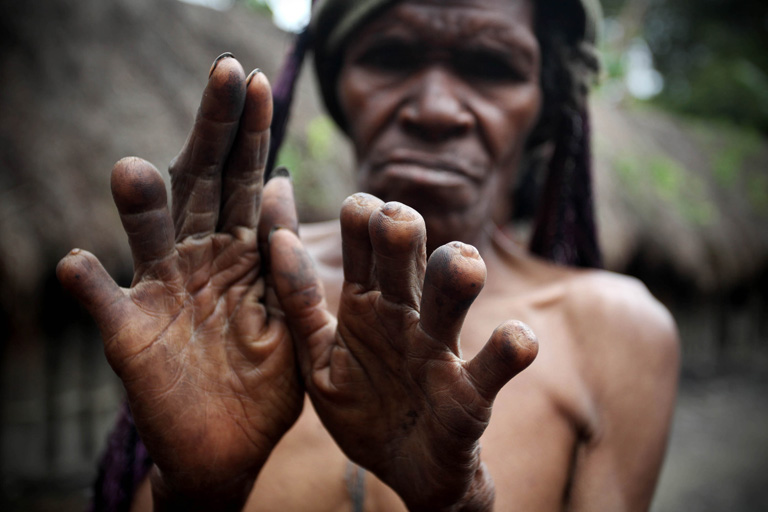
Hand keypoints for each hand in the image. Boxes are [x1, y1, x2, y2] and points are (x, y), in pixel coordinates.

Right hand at [56, 55, 301, 509]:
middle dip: (214, 132)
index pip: (247, 182)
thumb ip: (281, 259)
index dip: (251, 134)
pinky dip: (88, 285)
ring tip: (133, 171)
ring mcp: (162, 293)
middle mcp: (201, 261)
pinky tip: (75, 264)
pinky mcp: (130, 335)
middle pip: (204, 186)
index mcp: (244, 256)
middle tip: (223, 74)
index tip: (259, 83)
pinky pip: (102, 305)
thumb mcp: (288, 315)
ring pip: (150, 237)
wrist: (231, 448)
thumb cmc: (265, 383)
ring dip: (139, 207)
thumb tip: (283, 183)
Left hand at [269, 193, 538, 510]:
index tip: (356, 209)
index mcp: (366, 302)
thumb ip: (298, 302)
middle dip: (401, 231)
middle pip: (407, 255)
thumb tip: (277, 238)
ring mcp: (439, 350)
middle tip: (394, 220)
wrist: (404, 473)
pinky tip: (515, 340)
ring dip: (456, 277)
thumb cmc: (362, 408)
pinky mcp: (471, 394)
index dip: (360, 215)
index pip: (363, 239)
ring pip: (452, 297)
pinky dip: (510, 349)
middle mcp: (405, 314)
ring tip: (462, 264)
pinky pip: (497, 364)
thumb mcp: (315, 357)